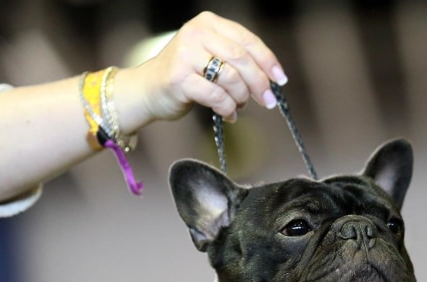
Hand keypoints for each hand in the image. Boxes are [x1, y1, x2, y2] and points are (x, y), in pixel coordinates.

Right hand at [114, 11, 287, 131]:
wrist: (147, 89)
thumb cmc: (185, 75)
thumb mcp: (211, 56)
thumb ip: (236, 59)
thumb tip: (270, 78)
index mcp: (209, 23)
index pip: (247, 40)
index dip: (268, 61)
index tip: (280, 79)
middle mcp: (196, 34)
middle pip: (241, 59)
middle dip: (259, 83)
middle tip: (267, 100)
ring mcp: (186, 55)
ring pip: (231, 78)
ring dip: (241, 97)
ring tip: (238, 106)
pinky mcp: (180, 78)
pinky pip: (217, 96)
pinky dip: (227, 108)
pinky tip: (228, 113)